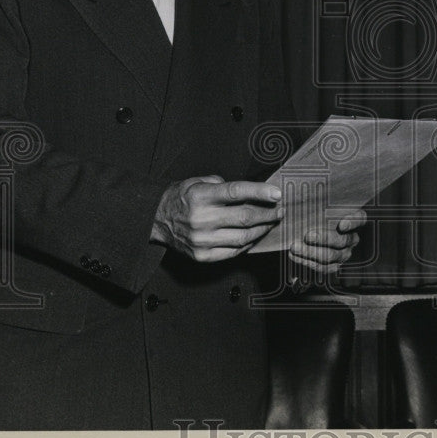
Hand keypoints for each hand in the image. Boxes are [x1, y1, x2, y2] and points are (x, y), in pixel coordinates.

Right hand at [151, 175, 282, 261]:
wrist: (156, 220)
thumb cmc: (181, 198)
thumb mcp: (197, 181)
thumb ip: (222, 184)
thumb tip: (250, 192)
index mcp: (201, 196)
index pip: (236, 192)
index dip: (260, 192)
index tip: (278, 193)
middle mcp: (202, 219)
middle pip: (245, 217)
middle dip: (268, 213)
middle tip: (280, 210)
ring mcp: (202, 240)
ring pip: (243, 237)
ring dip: (262, 229)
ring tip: (271, 223)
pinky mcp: (202, 256)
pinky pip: (234, 252)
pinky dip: (248, 244)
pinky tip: (255, 235)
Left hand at [288, 208, 367, 273]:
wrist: (314, 230)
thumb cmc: (320, 214)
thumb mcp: (322, 205)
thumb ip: (318, 202)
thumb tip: (301, 201)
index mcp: (354, 220)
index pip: (359, 219)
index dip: (352, 222)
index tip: (341, 224)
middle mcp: (351, 238)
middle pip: (342, 241)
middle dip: (324, 239)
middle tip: (307, 236)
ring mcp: (343, 254)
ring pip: (330, 256)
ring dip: (311, 252)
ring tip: (295, 247)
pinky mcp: (333, 265)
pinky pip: (322, 267)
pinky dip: (307, 261)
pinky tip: (295, 255)